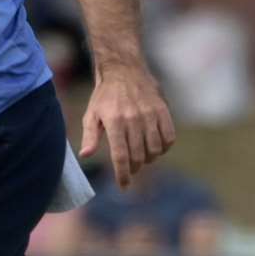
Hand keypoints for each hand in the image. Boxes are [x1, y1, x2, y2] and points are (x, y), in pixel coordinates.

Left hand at [79, 65, 175, 188]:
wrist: (124, 69)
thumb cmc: (105, 96)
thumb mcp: (92, 114)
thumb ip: (90, 135)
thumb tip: (85, 155)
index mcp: (114, 120)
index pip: (121, 155)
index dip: (123, 174)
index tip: (124, 186)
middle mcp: (133, 118)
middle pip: (138, 156)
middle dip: (134, 168)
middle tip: (130, 169)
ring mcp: (150, 114)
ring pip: (155, 149)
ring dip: (149, 159)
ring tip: (141, 156)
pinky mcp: (163, 110)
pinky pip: (169, 138)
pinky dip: (164, 147)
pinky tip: (155, 146)